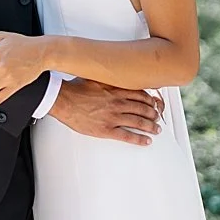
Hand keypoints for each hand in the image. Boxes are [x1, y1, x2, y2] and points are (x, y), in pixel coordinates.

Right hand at [49, 78, 163, 145]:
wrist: (62, 101)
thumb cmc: (75, 90)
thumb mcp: (95, 79)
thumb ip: (109, 80)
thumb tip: (118, 78)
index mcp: (115, 91)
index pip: (140, 95)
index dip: (150, 100)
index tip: (154, 103)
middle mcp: (117, 104)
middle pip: (142, 109)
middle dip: (153, 114)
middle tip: (157, 117)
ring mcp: (113, 118)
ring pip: (138, 122)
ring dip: (150, 127)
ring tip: (156, 129)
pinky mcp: (106, 130)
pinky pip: (127, 136)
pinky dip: (139, 139)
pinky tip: (146, 141)